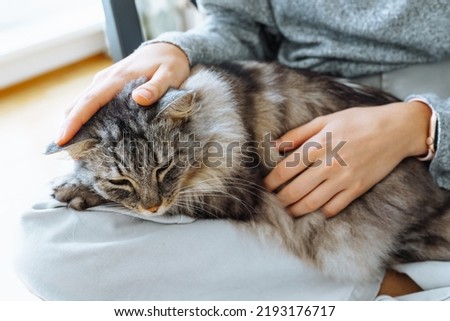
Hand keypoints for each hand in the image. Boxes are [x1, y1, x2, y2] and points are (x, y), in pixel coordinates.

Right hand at [56, 43, 189, 145]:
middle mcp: (106, 79)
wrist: (167, 48)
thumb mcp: (170, 75)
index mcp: (119, 78)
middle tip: (65, 153)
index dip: (75, 121)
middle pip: (79, 103)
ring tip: (74, 149)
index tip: (62, 139)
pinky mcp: (108, 84)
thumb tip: (138, 98)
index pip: (91, 100)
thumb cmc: (171, 64)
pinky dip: (83, 116)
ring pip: (81, 102)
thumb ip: (156, 88)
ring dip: (74, 122)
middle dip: (68, 127)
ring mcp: (105, 81)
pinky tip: (87, 134)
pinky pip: (90, 101)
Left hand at [264, 101, 430, 217]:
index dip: (271, 181)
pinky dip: (320, 212)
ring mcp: (343, 179)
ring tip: (288, 210)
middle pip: (294, 191)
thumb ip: (298, 134)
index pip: (285, 170)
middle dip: (279, 199)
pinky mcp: (356, 189)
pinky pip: (333, 208)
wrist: (395, 130)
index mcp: (318, 145)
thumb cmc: (357, 121)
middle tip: (273, 201)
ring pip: (311, 203)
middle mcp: (328, 164)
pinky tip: (314, 209)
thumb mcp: (325, 120)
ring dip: (295, 210)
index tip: (265, 186)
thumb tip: (275, 146)